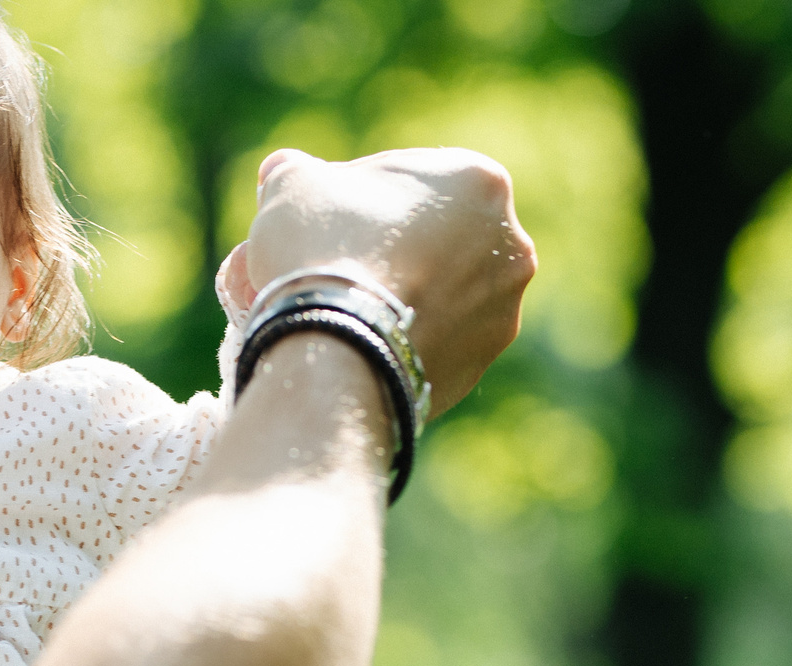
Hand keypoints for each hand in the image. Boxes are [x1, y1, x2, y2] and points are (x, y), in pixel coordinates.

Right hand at [234, 146, 534, 415]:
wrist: (337, 356)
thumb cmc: (322, 252)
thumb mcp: (291, 186)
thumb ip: (293, 171)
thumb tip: (282, 172)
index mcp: (479, 181)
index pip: (408, 177)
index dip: (355, 194)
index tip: (320, 218)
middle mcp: (509, 246)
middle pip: (431, 237)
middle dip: (386, 247)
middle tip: (330, 263)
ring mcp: (499, 313)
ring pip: (437, 294)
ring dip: (397, 295)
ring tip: (342, 310)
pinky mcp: (477, 368)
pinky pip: (430, 344)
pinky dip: (399, 341)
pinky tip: (359, 344)